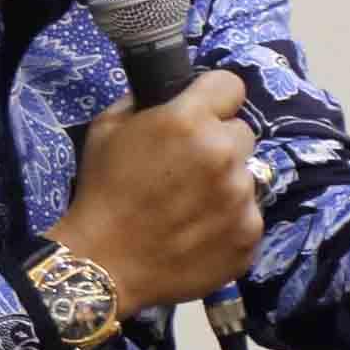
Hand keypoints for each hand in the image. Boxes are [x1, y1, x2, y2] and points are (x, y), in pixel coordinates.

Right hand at [49, 70, 261, 312]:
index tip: (201, 114)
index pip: (230, 86)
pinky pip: (248, 217)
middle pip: (241, 134)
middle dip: (218, 145)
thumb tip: (165, 96)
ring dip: (224, 185)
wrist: (102, 264)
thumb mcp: (106, 130)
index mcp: (188, 121)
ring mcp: (241, 198)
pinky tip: (197, 233)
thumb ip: (142, 104)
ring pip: (246, 177)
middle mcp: (223, 154)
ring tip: (189, 208)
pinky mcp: (249, 235)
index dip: (213, 99)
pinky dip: (228, 223)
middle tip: (186, 170)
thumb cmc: (100, 194)